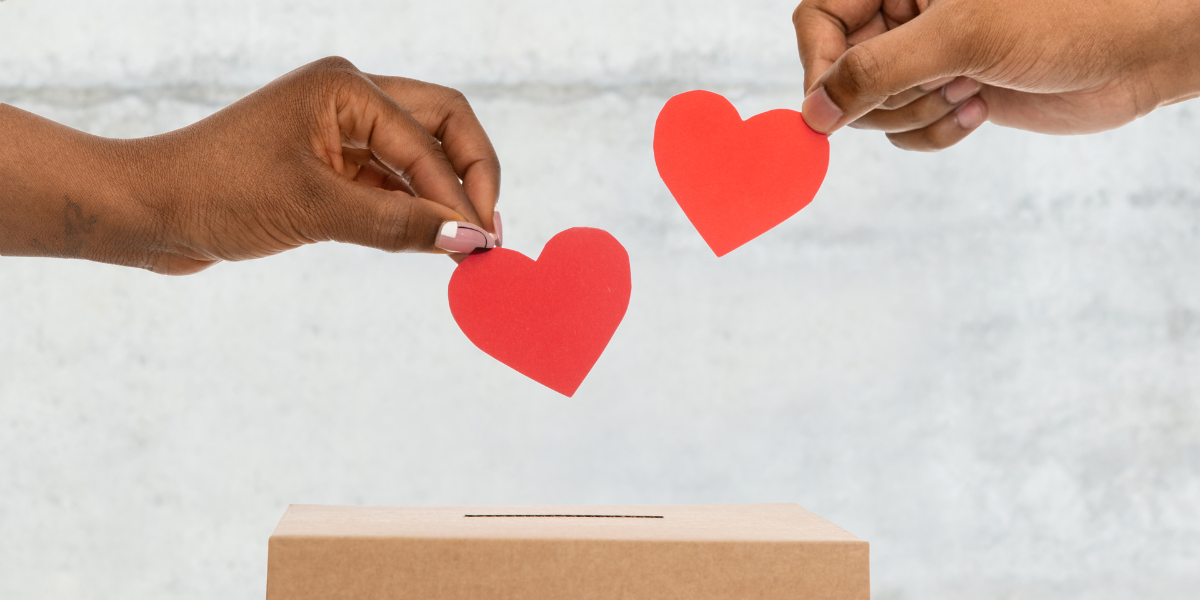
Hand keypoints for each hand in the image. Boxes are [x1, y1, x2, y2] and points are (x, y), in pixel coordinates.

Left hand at [0, 57, 500, 273]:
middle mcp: (348, 99)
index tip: (482, 243)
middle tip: (487, 232)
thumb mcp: (315, 210)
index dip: (462, 192)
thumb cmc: (216, 194)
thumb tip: (469, 240)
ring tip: (464, 249)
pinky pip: (388, 186)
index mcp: (346, 87)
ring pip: (417, 160)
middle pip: (441, 128)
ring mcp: (338, 133)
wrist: (146, 212)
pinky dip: (410, 213)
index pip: (431, 136)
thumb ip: (398, 224)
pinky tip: (427, 243)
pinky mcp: (327, 169)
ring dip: (441, 200)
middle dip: (469, 177)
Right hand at [792, 0, 1199, 150]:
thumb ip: (875, 71)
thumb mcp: (959, 37)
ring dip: (919, 112)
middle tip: (942, 79)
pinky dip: (936, 132)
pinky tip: (981, 108)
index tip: (833, 104)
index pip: (820, 17)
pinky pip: (906, 131)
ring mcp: (927, 56)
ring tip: (972, 88)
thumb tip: (814, 111)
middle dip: (888, 91)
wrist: (1137, 53)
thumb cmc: (1066, 18)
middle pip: (844, 69)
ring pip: (874, 107)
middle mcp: (908, 14)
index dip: (819, 62)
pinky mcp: (947, 92)